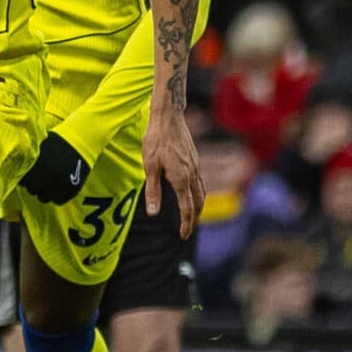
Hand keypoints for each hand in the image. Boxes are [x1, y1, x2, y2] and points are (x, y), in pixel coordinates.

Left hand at [18, 132, 88, 204]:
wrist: (80, 141)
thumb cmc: (56, 142)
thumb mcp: (37, 147)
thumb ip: (25, 159)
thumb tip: (10, 169)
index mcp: (33, 166)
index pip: (20, 181)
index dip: (24, 177)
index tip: (28, 173)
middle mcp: (44, 178)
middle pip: (31, 190)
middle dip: (34, 184)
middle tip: (41, 176)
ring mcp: (58, 186)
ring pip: (43, 198)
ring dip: (44, 191)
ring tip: (49, 181)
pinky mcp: (71, 191)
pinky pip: (57, 201)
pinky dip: (57, 196)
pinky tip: (58, 185)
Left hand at [142, 103, 199, 236]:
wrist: (169, 117)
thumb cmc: (156, 140)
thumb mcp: (150, 167)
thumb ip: (152, 191)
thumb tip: (153, 213)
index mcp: (181, 179)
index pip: (187, 208)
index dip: (185, 224)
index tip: (183, 235)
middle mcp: (192, 175)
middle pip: (198, 204)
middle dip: (193, 220)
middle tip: (187, 232)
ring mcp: (196, 166)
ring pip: (201, 193)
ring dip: (197, 208)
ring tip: (191, 217)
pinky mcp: (195, 159)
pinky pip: (200, 182)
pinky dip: (198, 195)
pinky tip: (191, 194)